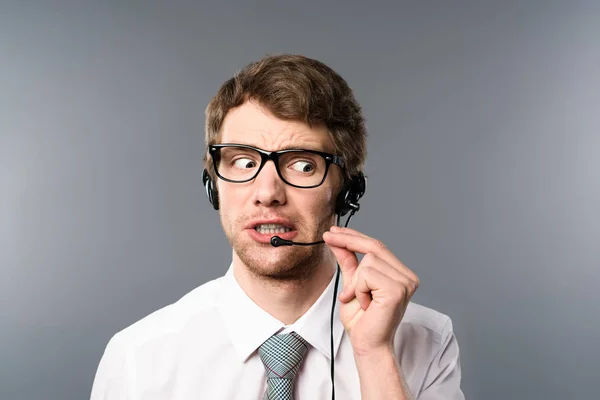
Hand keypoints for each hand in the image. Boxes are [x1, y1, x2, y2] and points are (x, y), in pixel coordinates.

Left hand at [322, 226, 418, 356]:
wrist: (367, 344)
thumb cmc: (362, 320)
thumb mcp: (351, 284)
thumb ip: (348, 262)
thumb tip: (337, 241)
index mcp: (399, 274)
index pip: (377, 246)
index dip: (354, 236)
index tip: (334, 231)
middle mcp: (406, 276)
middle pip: (374, 246)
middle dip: (348, 241)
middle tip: (328, 238)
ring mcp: (405, 283)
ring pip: (369, 262)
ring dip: (355, 282)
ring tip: (358, 299)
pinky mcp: (397, 290)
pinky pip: (368, 275)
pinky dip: (359, 289)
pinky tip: (364, 304)